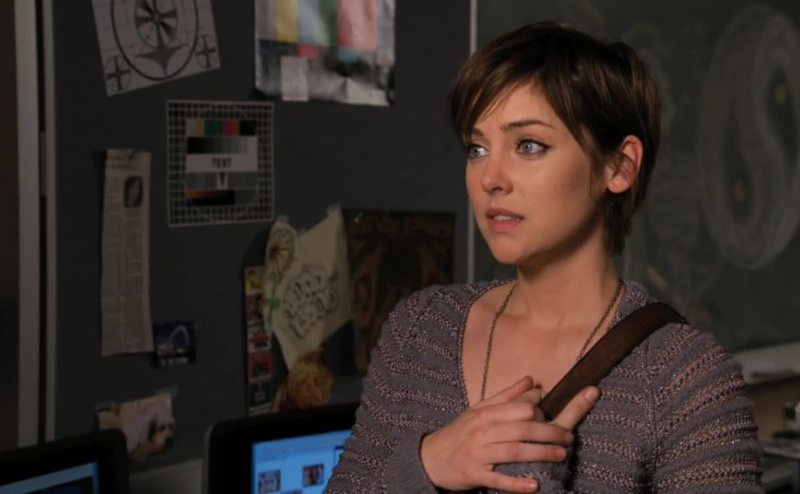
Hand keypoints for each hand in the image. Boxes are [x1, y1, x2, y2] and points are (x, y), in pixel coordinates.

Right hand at [419, 377, 598, 492]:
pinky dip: (516, 483)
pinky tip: (533, 486)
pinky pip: (498, 479)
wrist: (430, 457)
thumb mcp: (480, 409)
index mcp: (486, 413)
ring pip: (514, 451)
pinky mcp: (475, 474)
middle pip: (522, 429)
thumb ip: (507, 395)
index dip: (540, 412)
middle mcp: (482, 430)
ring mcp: (479, 453)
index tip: (555, 418)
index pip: (520, 409)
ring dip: (540, 453)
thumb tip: (531, 380)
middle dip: (549, 432)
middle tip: (568, 438)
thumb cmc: (461, 432)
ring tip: (561, 455)